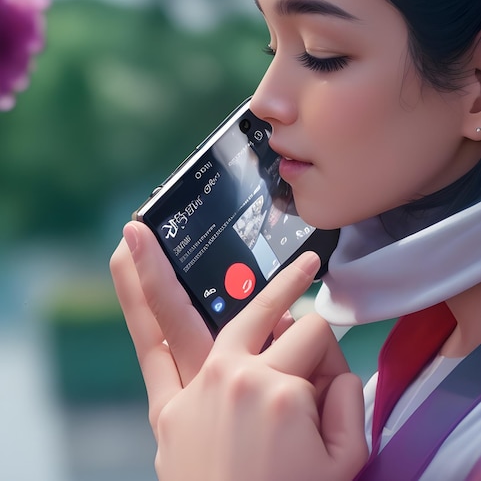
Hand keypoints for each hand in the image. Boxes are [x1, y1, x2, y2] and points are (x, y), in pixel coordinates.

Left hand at [110, 222, 367, 480]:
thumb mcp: (345, 460)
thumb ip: (345, 398)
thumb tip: (328, 364)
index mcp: (277, 389)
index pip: (317, 338)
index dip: (333, 361)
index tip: (331, 389)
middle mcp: (230, 375)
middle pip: (267, 313)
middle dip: (291, 288)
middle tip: (307, 269)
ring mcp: (193, 386)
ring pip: (181, 310)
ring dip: (160, 266)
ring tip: (144, 227)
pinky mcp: (167, 406)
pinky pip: (148, 345)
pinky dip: (134, 300)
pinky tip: (122, 263)